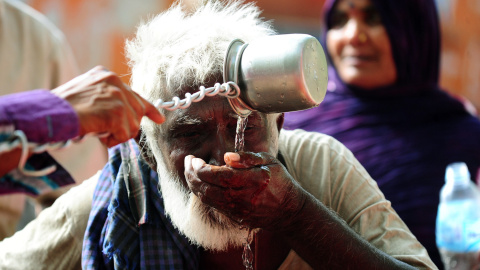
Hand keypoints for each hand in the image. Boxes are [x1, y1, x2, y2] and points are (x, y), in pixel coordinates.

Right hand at [52, 66, 163, 146]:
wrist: (50, 114)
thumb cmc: (62, 110)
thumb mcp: (87, 95)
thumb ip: (107, 99)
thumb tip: (128, 115)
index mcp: (107, 76)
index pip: (134, 93)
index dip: (148, 108)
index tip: (159, 118)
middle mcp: (115, 82)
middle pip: (137, 112)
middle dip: (126, 126)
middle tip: (107, 130)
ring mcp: (118, 96)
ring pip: (132, 126)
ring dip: (115, 134)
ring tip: (95, 128)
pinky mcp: (118, 112)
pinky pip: (124, 135)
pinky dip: (111, 140)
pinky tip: (97, 133)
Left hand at [184, 151, 305, 230]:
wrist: (288, 210)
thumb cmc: (279, 181)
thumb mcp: (269, 161)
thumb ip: (247, 158)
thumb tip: (226, 157)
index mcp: (252, 180)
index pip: (218, 176)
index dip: (201, 168)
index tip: (194, 159)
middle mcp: (243, 197)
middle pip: (208, 188)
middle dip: (192, 174)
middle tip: (188, 161)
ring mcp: (238, 209)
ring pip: (207, 198)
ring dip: (193, 184)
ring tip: (189, 171)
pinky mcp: (235, 216)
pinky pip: (213, 205)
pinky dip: (202, 193)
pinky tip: (199, 183)